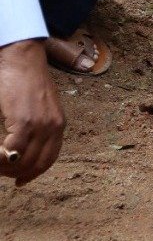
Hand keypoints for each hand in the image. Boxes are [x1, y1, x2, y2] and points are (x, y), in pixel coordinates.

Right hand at [0, 40, 64, 185]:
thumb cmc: (26, 80)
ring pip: (24, 161)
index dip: (34, 173)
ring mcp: (40, 125)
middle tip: (2, 173)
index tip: (21, 181)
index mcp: (59, 124)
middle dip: (17, 173)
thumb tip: (23, 147)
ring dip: (7, 168)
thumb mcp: (40, 106)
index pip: (49, 159)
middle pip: (37, 164)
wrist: (22, 59)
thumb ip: (37, 125)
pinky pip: (13, 151)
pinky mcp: (25, 121)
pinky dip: (1, 158)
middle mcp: (54, 127)